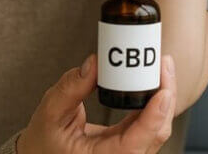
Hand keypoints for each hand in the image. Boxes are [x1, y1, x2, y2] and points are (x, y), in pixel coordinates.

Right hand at [16, 54, 175, 153]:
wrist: (42, 153)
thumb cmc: (43, 141)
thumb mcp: (49, 112)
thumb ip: (70, 88)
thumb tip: (95, 63)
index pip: (134, 145)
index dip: (153, 118)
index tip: (163, 91)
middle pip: (156, 134)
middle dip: (166, 97)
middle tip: (164, 63)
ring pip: (157, 131)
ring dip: (164, 98)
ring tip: (162, 67)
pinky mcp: (129, 145)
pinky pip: (150, 127)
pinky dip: (155, 104)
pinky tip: (155, 81)